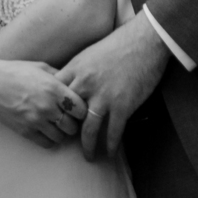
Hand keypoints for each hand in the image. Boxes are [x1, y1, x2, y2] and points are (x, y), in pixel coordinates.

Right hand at [0, 59, 87, 146]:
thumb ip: (60, 76)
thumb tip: (76, 83)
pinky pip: (47, 143)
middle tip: (67, 116)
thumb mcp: (41, 67)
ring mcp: (36, 121)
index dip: (81, 109)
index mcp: (53, 88)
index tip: (76, 107)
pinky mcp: (26, 131)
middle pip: (73, 126)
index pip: (81, 109)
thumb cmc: (16, 71)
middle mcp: (47, 106)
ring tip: (56, 122)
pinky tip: (46, 129)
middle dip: (72, 122)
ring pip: (61, 137)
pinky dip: (50, 139)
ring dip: (61, 131)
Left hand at [58, 13, 169, 160]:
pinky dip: (112, 145)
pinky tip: (111, 152)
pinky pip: (114, 131)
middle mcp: (85, 84)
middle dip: (67, 131)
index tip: (55, 120)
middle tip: (68, 143)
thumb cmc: (118, 44)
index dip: (54, 109)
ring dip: (88, 146)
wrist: (143, 41)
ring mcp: (103, 96)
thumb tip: (70, 84)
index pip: (56, 94)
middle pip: (69, 115)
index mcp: (75, 69)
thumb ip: (78, 70)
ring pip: (89, 129)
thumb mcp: (90, 53)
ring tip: (89, 156)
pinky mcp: (122, 105)